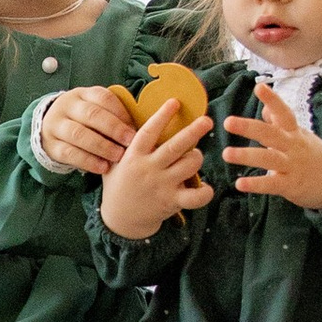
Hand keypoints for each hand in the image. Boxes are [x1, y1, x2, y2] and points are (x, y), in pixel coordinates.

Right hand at [39, 83, 137, 174]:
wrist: (49, 131)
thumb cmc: (82, 122)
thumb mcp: (94, 111)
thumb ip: (112, 116)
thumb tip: (139, 128)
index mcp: (82, 94)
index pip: (103, 98)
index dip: (120, 112)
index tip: (134, 127)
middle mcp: (67, 106)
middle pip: (91, 114)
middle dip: (113, 128)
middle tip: (130, 142)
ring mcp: (56, 125)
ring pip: (79, 134)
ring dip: (102, 146)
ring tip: (118, 156)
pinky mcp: (51, 145)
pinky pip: (70, 153)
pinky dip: (88, 161)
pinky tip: (103, 167)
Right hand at [100, 100, 212, 236]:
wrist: (120, 218)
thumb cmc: (119, 184)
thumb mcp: (115, 161)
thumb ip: (125, 143)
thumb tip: (136, 117)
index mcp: (134, 156)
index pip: (149, 132)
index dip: (162, 116)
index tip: (175, 102)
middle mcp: (149, 169)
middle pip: (175, 146)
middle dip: (193, 131)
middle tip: (207, 120)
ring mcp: (162, 186)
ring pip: (190, 165)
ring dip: (197, 157)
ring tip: (195, 155)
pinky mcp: (172, 202)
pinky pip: (196, 197)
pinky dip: (206, 192)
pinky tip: (206, 187)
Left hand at [224, 80, 321, 210]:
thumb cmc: (312, 155)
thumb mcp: (299, 135)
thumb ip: (280, 123)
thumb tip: (264, 107)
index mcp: (294, 133)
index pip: (284, 113)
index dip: (273, 100)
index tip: (259, 87)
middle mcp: (292, 146)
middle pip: (271, 134)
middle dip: (249, 127)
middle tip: (228, 122)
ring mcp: (292, 166)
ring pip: (268, 158)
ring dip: (246, 156)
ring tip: (226, 153)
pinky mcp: (290, 185)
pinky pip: (272, 184)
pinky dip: (256, 184)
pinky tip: (239, 183)